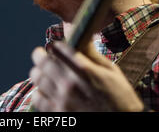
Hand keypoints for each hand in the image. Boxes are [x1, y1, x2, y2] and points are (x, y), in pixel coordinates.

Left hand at [29, 41, 143, 111]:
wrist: (122, 123)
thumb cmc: (119, 97)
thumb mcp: (111, 71)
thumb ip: (92, 54)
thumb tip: (81, 35)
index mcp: (85, 71)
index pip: (60, 48)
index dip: (57, 45)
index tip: (57, 46)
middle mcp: (71, 84)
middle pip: (43, 61)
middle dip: (40, 55)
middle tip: (40, 54)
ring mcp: (62, 100)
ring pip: (37, 78)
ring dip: (38, 71)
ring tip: (42, 71)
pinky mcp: (57, 114)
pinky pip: (37, 98)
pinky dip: (38, 91)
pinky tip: (45, 89)